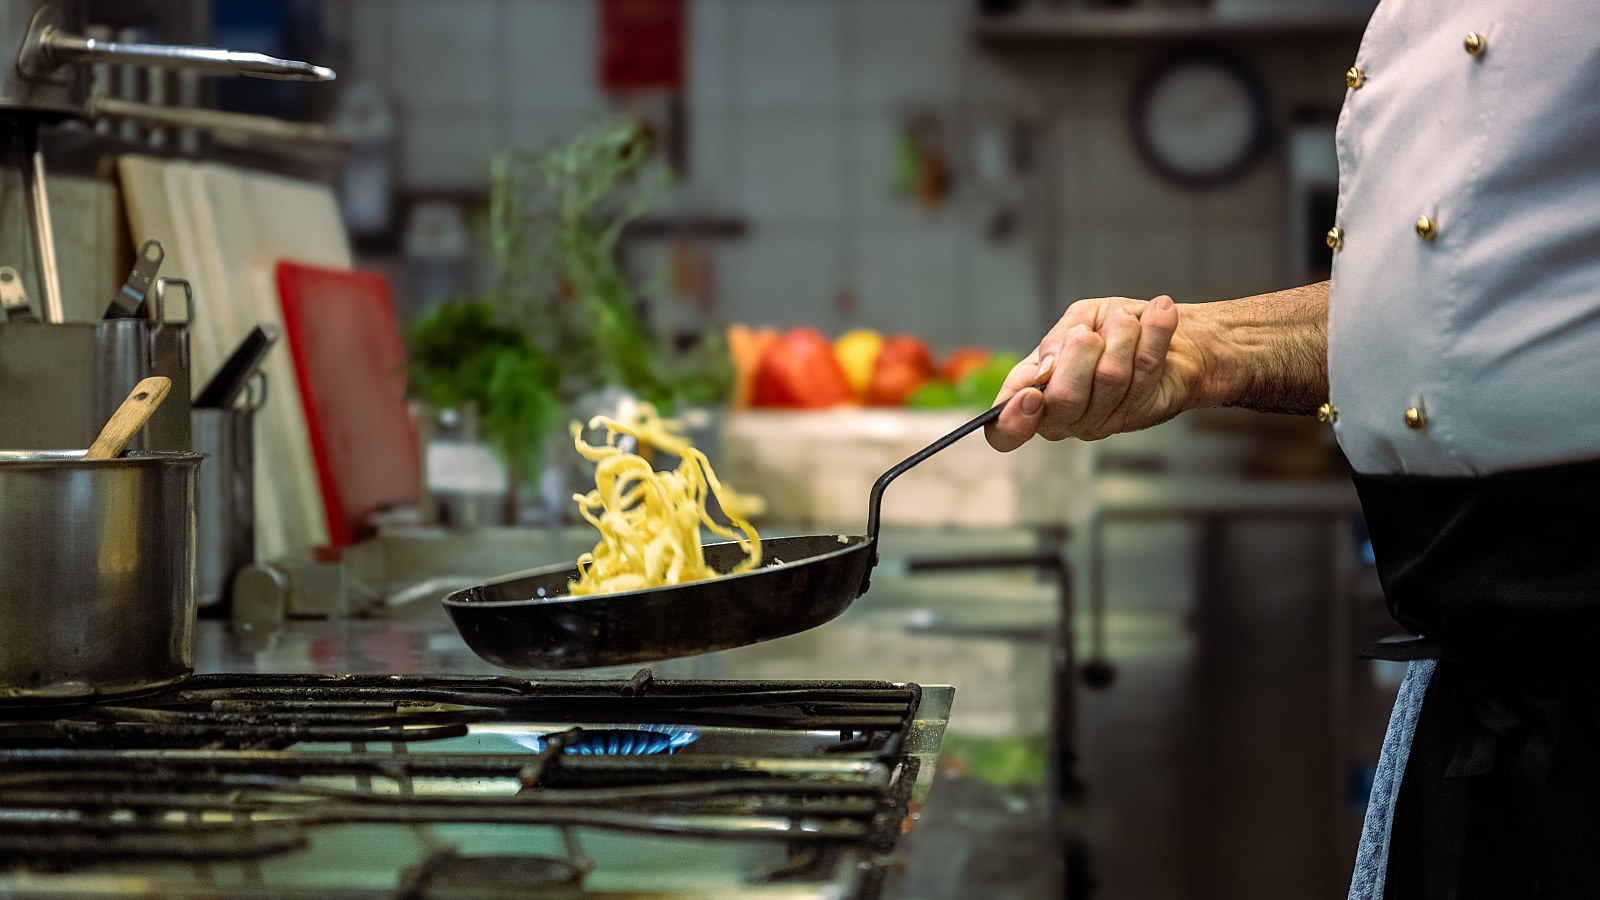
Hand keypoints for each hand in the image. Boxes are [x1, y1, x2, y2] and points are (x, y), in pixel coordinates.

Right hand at [985, 294, 1201, 450]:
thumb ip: (1056, 341)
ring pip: (1110, 378)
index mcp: (1032, 395)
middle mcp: (1064, 416)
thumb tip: (1046, 370)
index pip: (1004, 432)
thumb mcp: (1077, 320)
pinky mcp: (1143, 410)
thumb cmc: (1111, 327)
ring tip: (1126, 319)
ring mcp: (1103, 419)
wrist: (1160, 328)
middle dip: (1080, 352)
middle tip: (1090, 333)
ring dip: (1121, 334)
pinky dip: (1154, 330)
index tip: (1032, 395)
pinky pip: (1146, 369)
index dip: (1011, 422)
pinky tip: (1160, 311)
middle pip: (1065, 399)